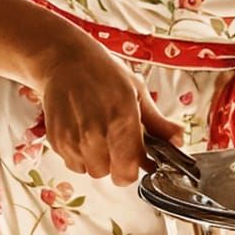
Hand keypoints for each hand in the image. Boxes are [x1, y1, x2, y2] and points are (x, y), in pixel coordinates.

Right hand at [28, 22, 186, 187]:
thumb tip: (178, 141)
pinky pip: (72, 163)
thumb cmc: (104, 73)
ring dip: (97, 159)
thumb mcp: (138, 92)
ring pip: (90, 171)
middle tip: (116, 140)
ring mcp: (72, 138)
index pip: (127, 172)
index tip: (137, 159)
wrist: (66, 61)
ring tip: (99, 134)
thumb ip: (158, 123)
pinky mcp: (56, 139)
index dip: (134, 169)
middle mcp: (95, 133)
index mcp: (121, 120)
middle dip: (116, 163)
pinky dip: (79, 154)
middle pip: (108, 174)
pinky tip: (83, 132)